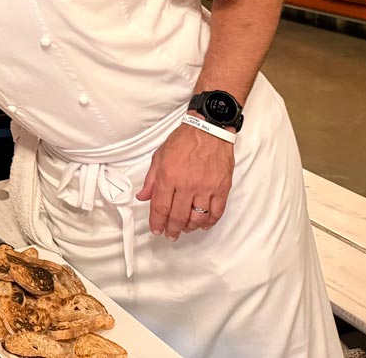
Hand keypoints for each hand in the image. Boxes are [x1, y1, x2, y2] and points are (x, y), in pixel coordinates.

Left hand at [136, 120, 233, 239]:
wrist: (209, 130)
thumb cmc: (184, 140)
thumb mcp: (160, 156)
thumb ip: (151, 179)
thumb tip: (143, 196)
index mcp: (169, 176)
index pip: (160, 207)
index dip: (157, 222)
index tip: (156, 229)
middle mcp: (187, 184)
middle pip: (177, 216)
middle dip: (172, 229)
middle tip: (170, 234)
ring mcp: (206, 188)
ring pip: (197, 218)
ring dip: (189, 227)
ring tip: (184, 228)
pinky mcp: (221, 189)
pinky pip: (216, 212)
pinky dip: (209, 222)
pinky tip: (203, 224)